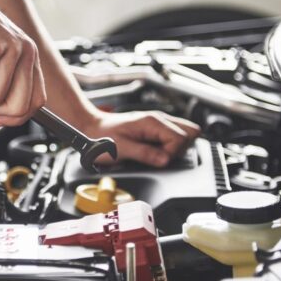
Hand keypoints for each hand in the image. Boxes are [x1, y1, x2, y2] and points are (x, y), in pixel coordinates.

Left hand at [82, 110, 200, 166]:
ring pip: (185, 133)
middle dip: (179, 150)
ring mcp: (157, 123)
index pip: (181, 138)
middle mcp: (158, 120)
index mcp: (152, 122)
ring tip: (157, 154)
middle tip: (160, 157)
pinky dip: (170, 146)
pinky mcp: (154, 129)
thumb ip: (145, 154)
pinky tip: (156, 152)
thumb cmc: (101, 137)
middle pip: (189, 133)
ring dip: (176, 148)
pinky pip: (173, 136)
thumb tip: (165, 160)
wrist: (90, 128)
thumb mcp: (121, 149)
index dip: (173, 153)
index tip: (159, 160)